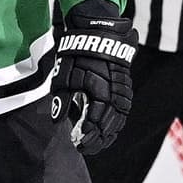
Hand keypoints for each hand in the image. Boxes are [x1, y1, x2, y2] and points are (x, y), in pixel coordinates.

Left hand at [50, 7, 136, 154]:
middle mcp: (115, 96)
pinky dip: (114, 126)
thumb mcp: (64, 75)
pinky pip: (122, 114)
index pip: (95, 122)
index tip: (75, 143)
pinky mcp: (124, 91)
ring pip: (117, 122)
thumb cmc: (77, 55)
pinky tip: (105, 133)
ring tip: (93, 145)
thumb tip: (57, 121)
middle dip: (95, 139)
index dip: (86, 135)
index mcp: (100, 93)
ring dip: (106, 135)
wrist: (99, 34)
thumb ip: (62, 100)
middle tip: (82, 148)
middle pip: (108, 126)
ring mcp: (122, 94)